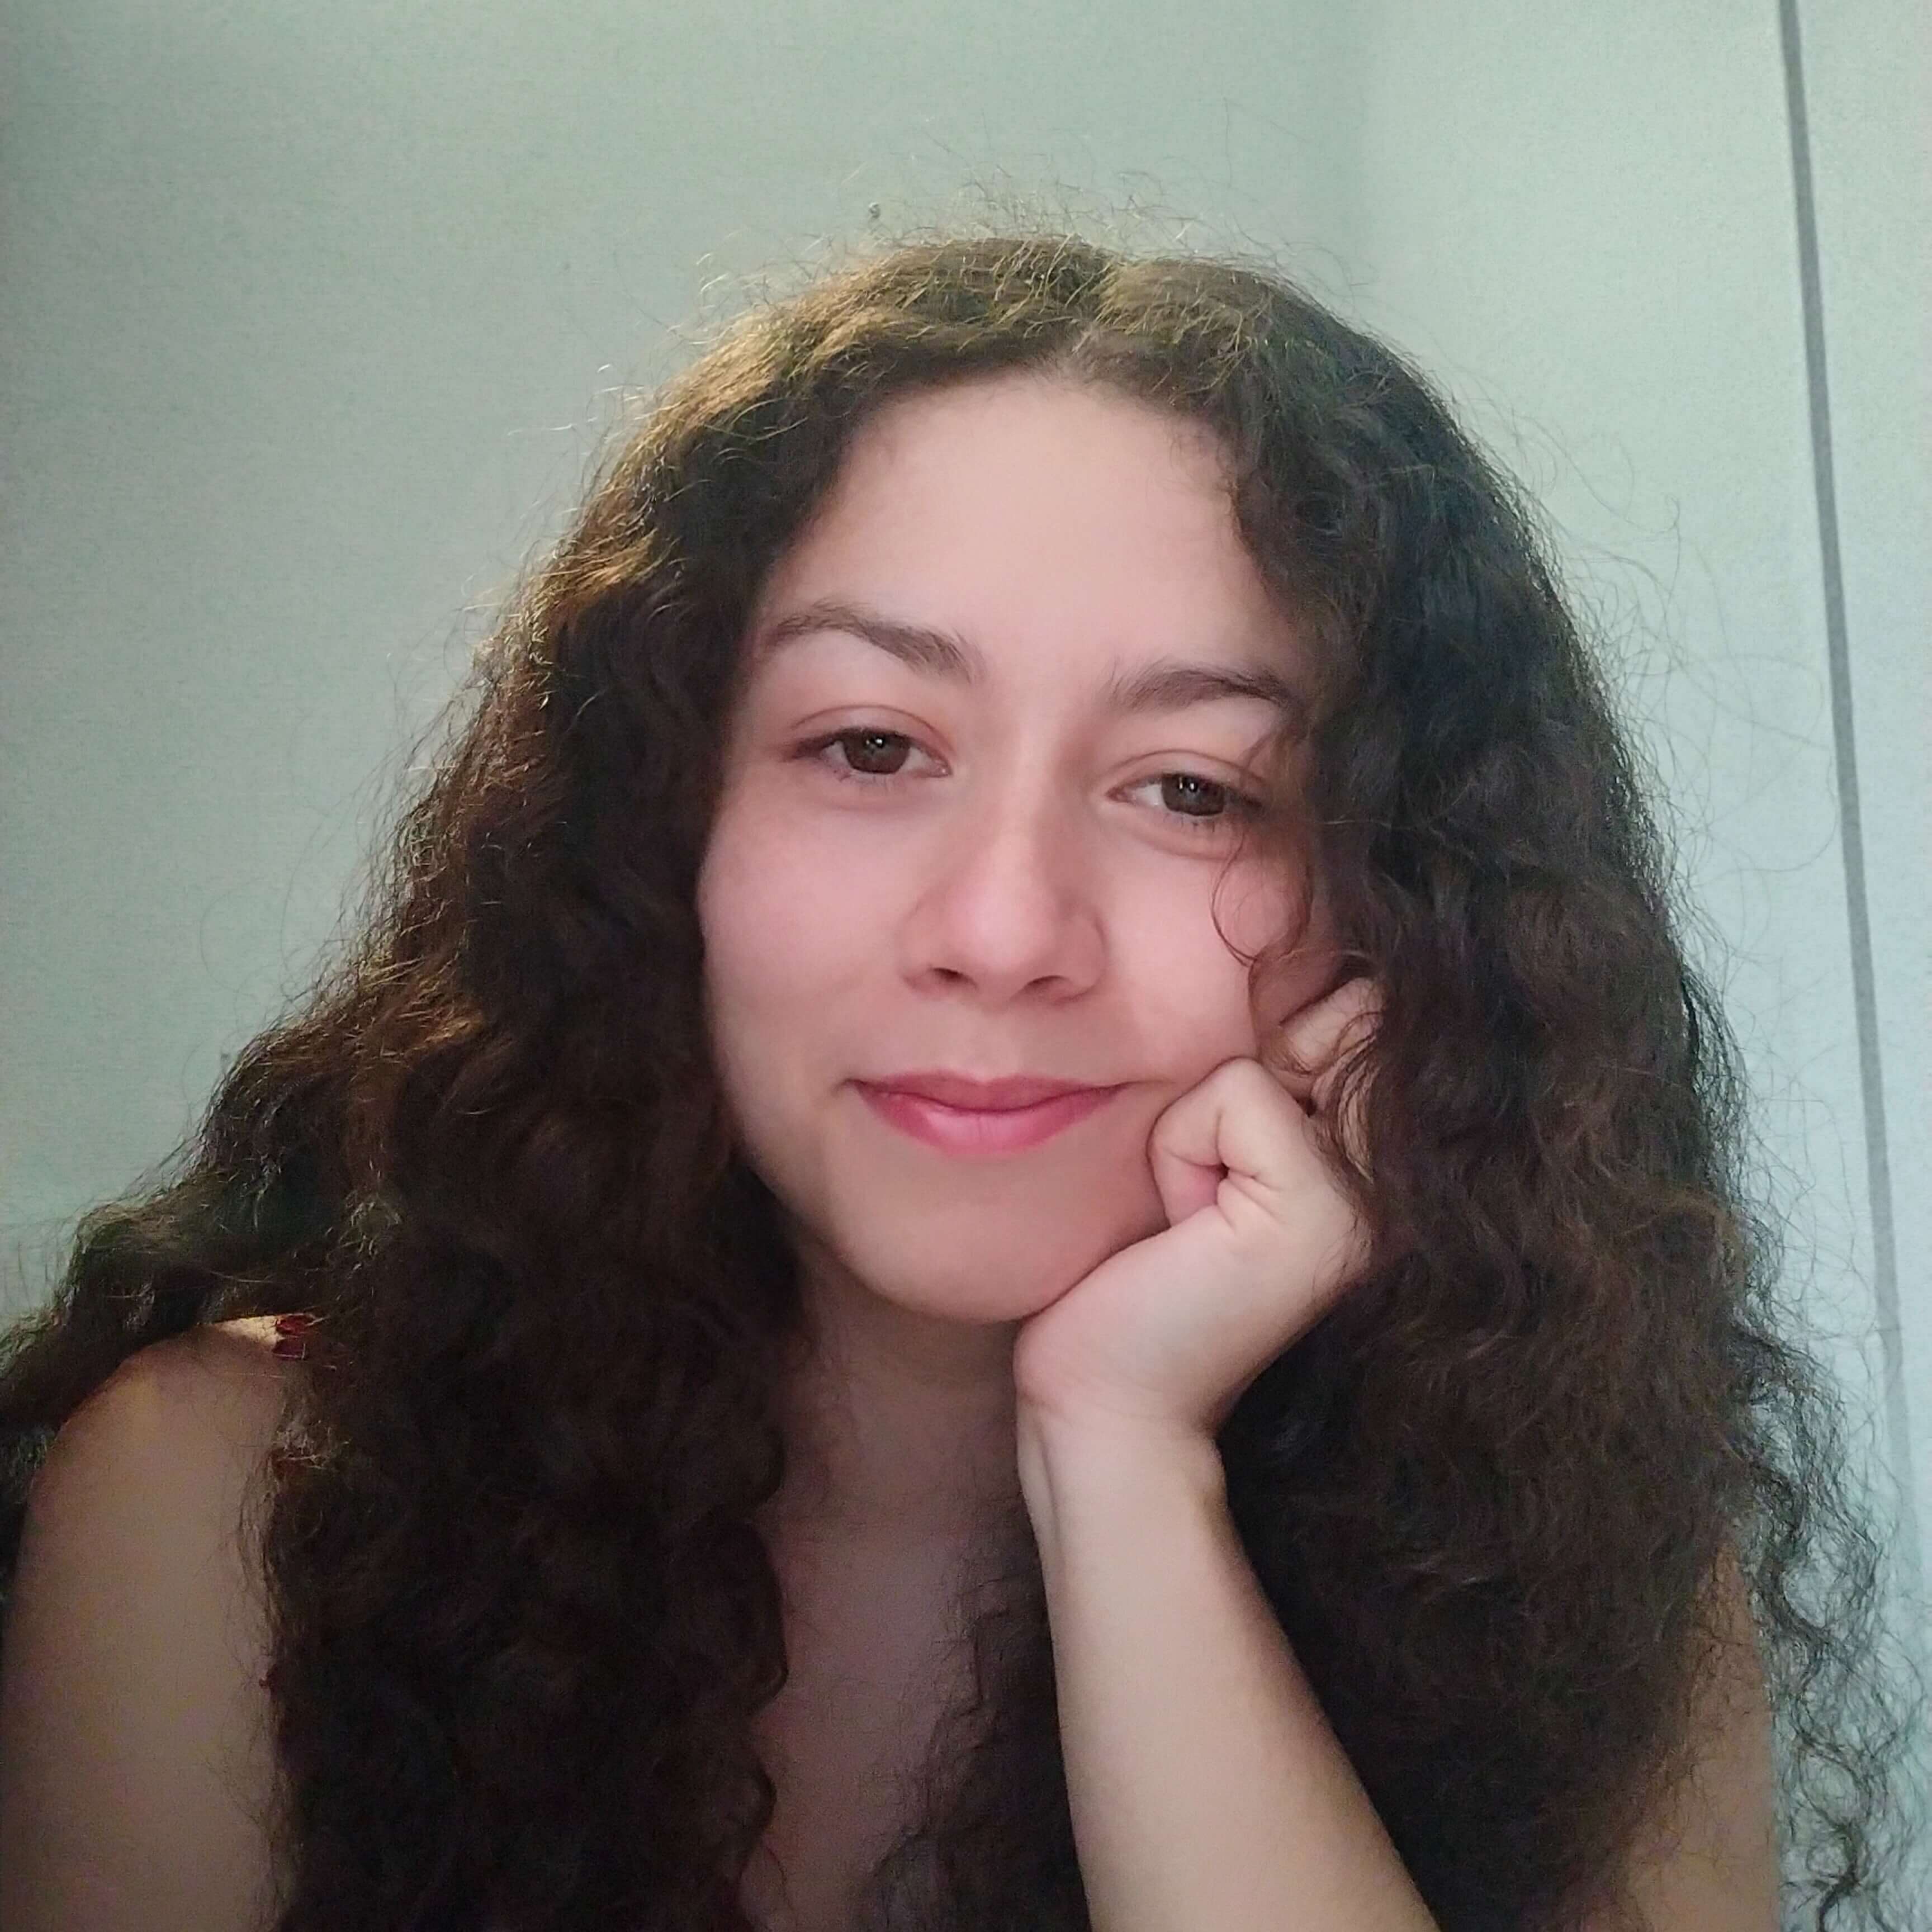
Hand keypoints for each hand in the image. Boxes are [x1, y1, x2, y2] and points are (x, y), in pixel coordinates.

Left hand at [1011, 977, 1379, 1441]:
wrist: (1107, 1399)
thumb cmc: (1135, 1276)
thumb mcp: (1208, 1152)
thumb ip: (1266, 1080)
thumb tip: (1296, 973)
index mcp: (1379, 1161)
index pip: (1354, 1012)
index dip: (1268, 1046)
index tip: (1221, 1159)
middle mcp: (1400, 1176)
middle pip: (1321, 1019)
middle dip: (1230, 1084)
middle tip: (1202, 1194)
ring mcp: (1373, 1192)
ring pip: (1263, 1056)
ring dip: (1193, 1124)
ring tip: (1190, 1215)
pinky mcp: (1324, 1207)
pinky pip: (1234, 1094)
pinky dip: (1180, 1149)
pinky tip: (1183, 1231)